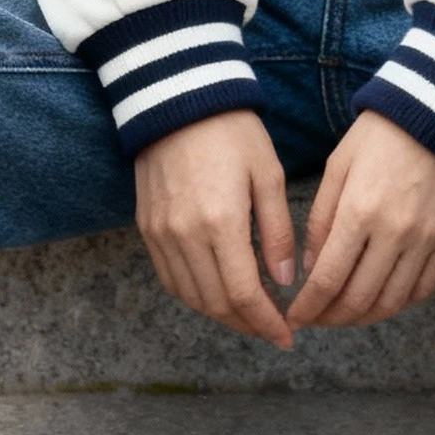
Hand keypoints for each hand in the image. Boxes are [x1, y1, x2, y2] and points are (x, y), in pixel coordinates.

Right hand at [135, 109, 295, 348]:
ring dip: (221, 314)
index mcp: (221, 223)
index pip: (243, 295)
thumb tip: (284, 280)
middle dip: (247, 324)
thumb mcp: (269, 176)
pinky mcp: (148, 227)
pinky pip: (170, 278)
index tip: (286, 335)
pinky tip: (216, 293)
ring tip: (248, 314)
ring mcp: (161, 233)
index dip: (266, 322)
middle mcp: (185, 235)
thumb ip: (277, 232)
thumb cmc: (231, 132)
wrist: (178, 99)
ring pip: (190, 296)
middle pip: (215, 304)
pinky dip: (194, 295)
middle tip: (272, 328)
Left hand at [287, 110, 434, 330]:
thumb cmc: (378, 137)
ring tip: (344, 314)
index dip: (309, 308)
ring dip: (363, 317)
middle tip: (317, 319)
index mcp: (359, 212)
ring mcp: (426, 239)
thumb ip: (321, 221)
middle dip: (332, 318)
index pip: (328, 280)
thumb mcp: (337, 169)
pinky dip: (399, 304)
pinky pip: (423, 288)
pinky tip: (380, 302)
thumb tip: (312, 269)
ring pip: (392, 301)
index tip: (294, 318)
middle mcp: (395, 232)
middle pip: (360, 299)